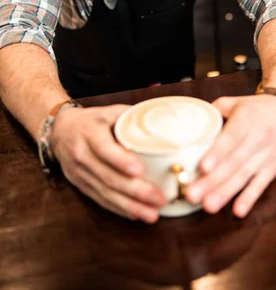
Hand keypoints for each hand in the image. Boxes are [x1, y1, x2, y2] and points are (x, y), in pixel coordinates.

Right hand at [51, 104, 166, 222]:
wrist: (60, 132)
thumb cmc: (92, 120)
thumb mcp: (108, 111)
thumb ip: (132, 117)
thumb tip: (164, 122)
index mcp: (89, 132)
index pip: (104, 149)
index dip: (120, 160)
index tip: (139, 170)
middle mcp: (82, 154)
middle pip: (108, 177)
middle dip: (135, 191)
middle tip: (159, 198)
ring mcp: (80, 173)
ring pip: (105, 193)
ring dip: (130, 206)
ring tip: (152, 214)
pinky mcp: (81, 186)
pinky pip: (100, 200)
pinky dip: (119, 209)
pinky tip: (136, 214)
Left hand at [185, 94, 275, 217]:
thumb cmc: (254, 109)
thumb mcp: (234, 102)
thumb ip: (212, 113)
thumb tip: (187, 129)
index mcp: (247, 117)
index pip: (233, 136)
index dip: (219, 152)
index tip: (203, 167)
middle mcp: (260, 136)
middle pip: (235, 161)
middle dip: (213, 180)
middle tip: (193, 194)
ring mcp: (268, 154)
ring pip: (245, 176)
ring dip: (226, 193)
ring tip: (208, 206)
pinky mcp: (274, 168)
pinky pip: (261, 185)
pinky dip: (250, 198)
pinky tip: (238, 211)